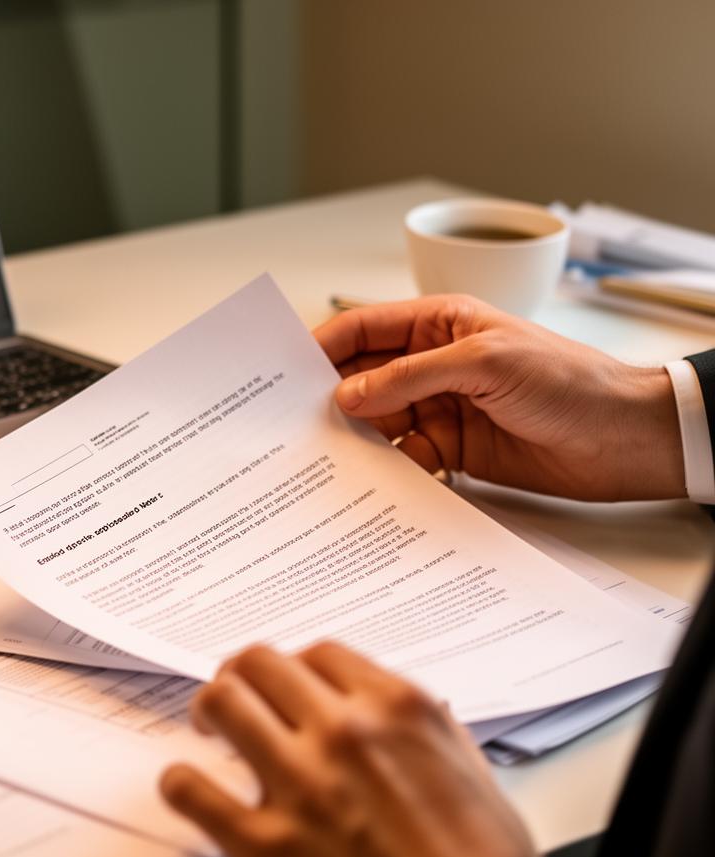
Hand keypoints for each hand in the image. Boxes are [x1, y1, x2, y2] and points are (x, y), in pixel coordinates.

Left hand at [160, 644, 557, 856]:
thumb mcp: (478, 781)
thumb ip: (435, 736)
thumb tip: (412, 718)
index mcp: (397, 711)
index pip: (320, 654)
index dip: (297, 666)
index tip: (288, 684)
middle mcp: (343, 733)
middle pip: (262, 665)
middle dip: (245, 674)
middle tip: (239, 693)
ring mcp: (298, 785)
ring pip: (224, 704)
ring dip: (210, 710)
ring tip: (210, 727)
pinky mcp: (263, 845)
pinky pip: (192, 790)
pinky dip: (181, 783)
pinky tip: (188, 787)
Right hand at [315, 294, 683, 500]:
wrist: (621, 439)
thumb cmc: (568, 381)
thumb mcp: (483, 363)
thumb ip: (410, 377)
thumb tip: (348, 394)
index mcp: (440, 323)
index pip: (365, 329)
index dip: (324, 347)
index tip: (286, 374)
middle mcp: (434, 364)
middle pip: (364, 378)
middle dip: (331, 398)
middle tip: (294, 424)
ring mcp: (441, 408)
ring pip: (379, 421)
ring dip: (356, 438)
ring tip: (325, 458)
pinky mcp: (452, 449)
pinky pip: (404, 457)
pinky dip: (387, 468)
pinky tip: (370, 482)